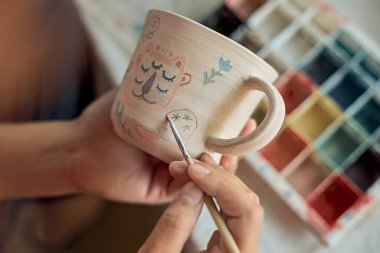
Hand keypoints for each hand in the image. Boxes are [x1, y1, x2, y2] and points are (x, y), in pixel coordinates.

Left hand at [68, 88, 255, 203]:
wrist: (80, 149)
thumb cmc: (107, 121)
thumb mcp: (138, 96)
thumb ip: (162, 89)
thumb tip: (188, 68)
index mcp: (179, 132)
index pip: (212, 131)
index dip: (230, 125)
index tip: (245, 114)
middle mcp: (180, 153)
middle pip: (215, 152)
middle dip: (233, 145)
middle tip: (244, 131)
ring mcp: (174, 173)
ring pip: (207, 173)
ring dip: (221, 164)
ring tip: (225, 151)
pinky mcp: (164, 191)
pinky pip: (188, 189)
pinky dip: (199, 180)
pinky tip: (202, 166)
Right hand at [139, 153, 263, 252]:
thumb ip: (175, 225)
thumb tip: (193, 188)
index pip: (246, 212)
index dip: (222, 184)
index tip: (194, 170)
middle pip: (246, 204)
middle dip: (218, 178)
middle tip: (190, 163)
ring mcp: (233, 251)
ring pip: (238, 206)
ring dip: (216, 182)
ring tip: (194, 166)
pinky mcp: (222, 248)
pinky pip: (227, 214)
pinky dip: (214, 193)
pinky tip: (203, 179)